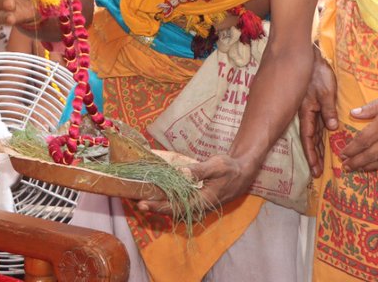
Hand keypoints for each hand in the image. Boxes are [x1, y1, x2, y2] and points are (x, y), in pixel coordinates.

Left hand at [136, 153, 254, 212]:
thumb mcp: (216, 166)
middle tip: (135, 202)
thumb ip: (198, 171)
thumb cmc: (230, 168)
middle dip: (153, 206)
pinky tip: (155, 193)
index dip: (158, 206)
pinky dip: (166, 199)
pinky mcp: (196, 200)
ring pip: (174, 208)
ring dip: (158, 204)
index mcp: (202, 201)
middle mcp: (198, 207)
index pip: (176, 207)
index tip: (143, 203)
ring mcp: (197, 205)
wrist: (242, 173)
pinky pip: (178, 203)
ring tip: (140, 198)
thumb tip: (180, 173)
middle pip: (171, 210)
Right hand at [300, 46, 338, 174]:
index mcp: (306, 112)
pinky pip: (317, 125)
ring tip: (320, 162)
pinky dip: (319, 136)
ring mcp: (310, 110)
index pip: (308, 138)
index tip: (315, 169)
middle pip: (309, 139)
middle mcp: (307, 114)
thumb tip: (332, 129)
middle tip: (317, 172)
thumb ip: (328, 110)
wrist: (312, 58)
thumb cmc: (318, 74)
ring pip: (313, 133)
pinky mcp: (315, 105)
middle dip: (313, 156)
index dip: (311, 154)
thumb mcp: (325, 92)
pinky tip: (324, 141)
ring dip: (316, 147)